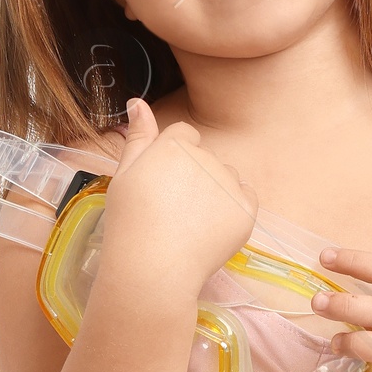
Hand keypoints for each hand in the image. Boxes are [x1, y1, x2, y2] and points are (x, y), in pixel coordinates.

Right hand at [96, 100, 257, 303]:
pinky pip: (246, 198)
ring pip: (226, 178)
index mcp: (175, 145)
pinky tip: (211, 229)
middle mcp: (206, 157)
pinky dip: (234, 210)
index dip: (173, 161)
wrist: (153, 269)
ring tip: (191, 224)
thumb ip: (137, 137)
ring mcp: (228, 184)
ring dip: (215, 193)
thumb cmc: (131, 223)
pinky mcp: (246, 210)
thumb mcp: (125, 175)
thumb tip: (138, 102)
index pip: (185, 136)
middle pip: (206, 158)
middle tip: (173, 211)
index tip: (163, 186)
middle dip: (194, 177)